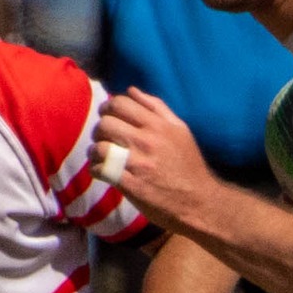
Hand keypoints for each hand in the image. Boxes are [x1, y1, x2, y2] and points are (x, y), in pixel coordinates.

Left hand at [93, 89, 218, 230]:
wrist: (198, 201)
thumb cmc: (188, 165)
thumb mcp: (180, 130)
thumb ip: (157, 108)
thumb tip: (131, 90)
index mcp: (157, 125)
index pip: (120, 103)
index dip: (108, 107)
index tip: (109, 116)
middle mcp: (146, 141)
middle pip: (105, 123)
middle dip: (99, 129)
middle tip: (103, 138)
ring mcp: (137, 163)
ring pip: (99, 146)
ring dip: (94, 151)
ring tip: (100, 156)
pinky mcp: (130, 184)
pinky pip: (101, 170)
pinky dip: (96, 169)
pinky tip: (102, 172)